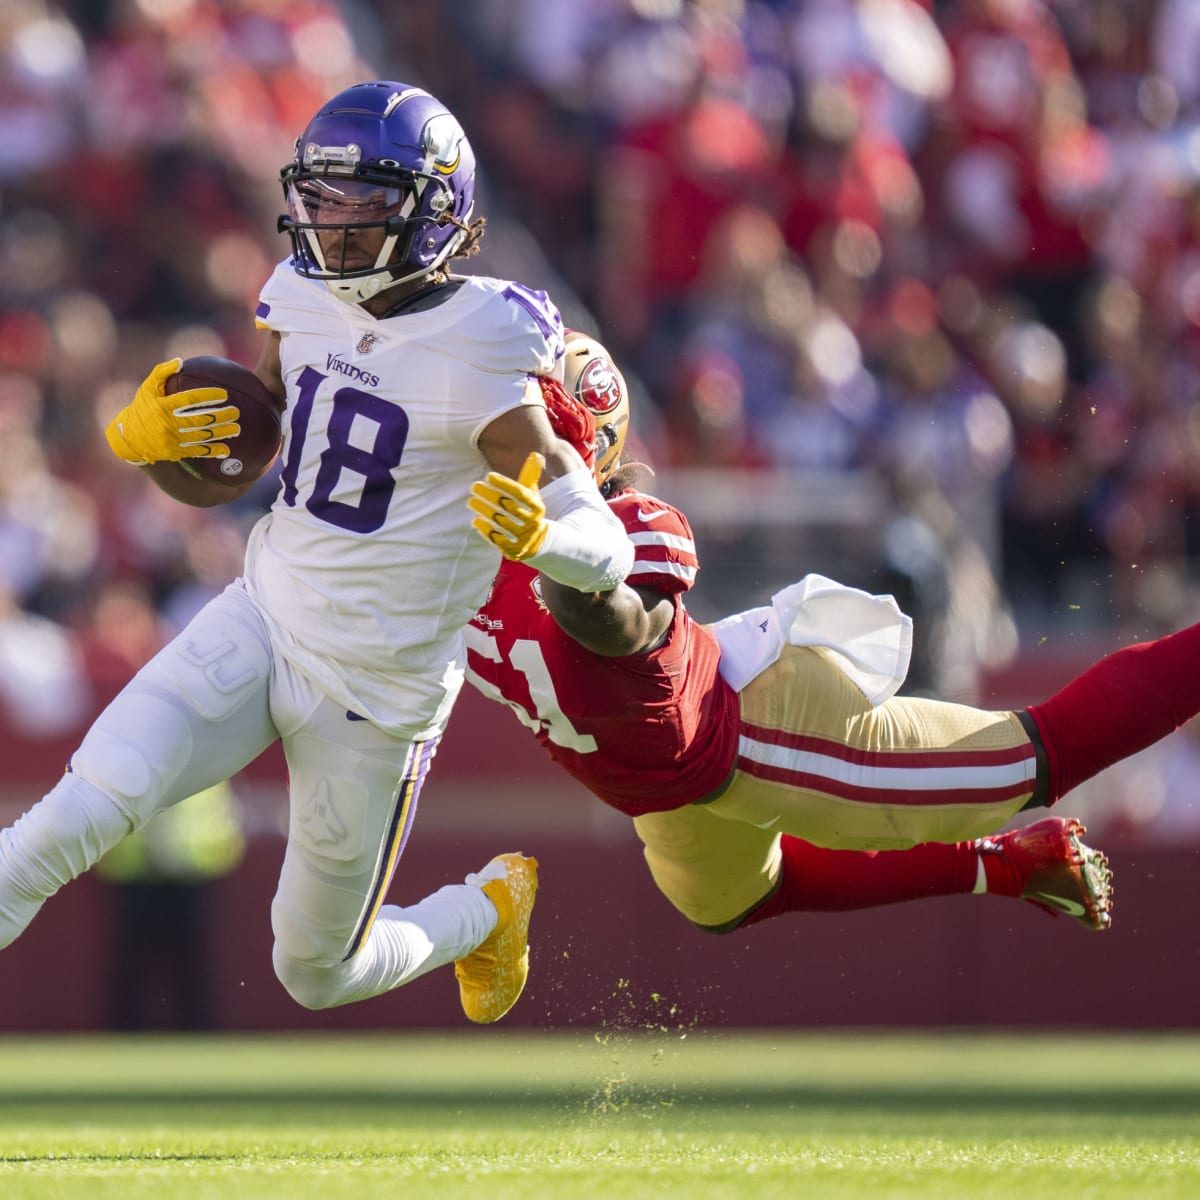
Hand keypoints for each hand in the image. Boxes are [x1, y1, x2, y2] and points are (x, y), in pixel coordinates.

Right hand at [104, 359, 239, 464]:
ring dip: (221, 434)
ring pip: (202, 437)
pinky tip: (227, 450)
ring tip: (237, 429)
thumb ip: (162, 373)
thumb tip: (181, 361)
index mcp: (162, 406)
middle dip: (220, 417)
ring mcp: (173, 440)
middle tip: (236, 412)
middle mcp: (168, 424)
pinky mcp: (176, 452)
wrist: (129, 437)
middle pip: (200, 420)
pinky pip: (197, 452)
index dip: (207, 397)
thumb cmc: (142, 407)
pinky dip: (213, 451)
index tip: (224, 394)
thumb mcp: (147, 388)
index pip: (189, 400)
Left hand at [468, 452, 547, 560]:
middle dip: (489, 496)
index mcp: (538, 507)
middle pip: (508, 507)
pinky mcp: (514, 550)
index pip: (520, 493)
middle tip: (474, 487)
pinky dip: (485, 530)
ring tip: (471, 502)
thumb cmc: (529, 511)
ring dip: (484, 511)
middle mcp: (532, 523)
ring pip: (501, 523)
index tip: (488, 476)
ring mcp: (523, 538)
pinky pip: (497, 540)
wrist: (539, 542)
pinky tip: (476, 521)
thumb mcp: (533, 495)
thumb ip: (531, 476)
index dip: (504, 483)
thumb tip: (536, 454)